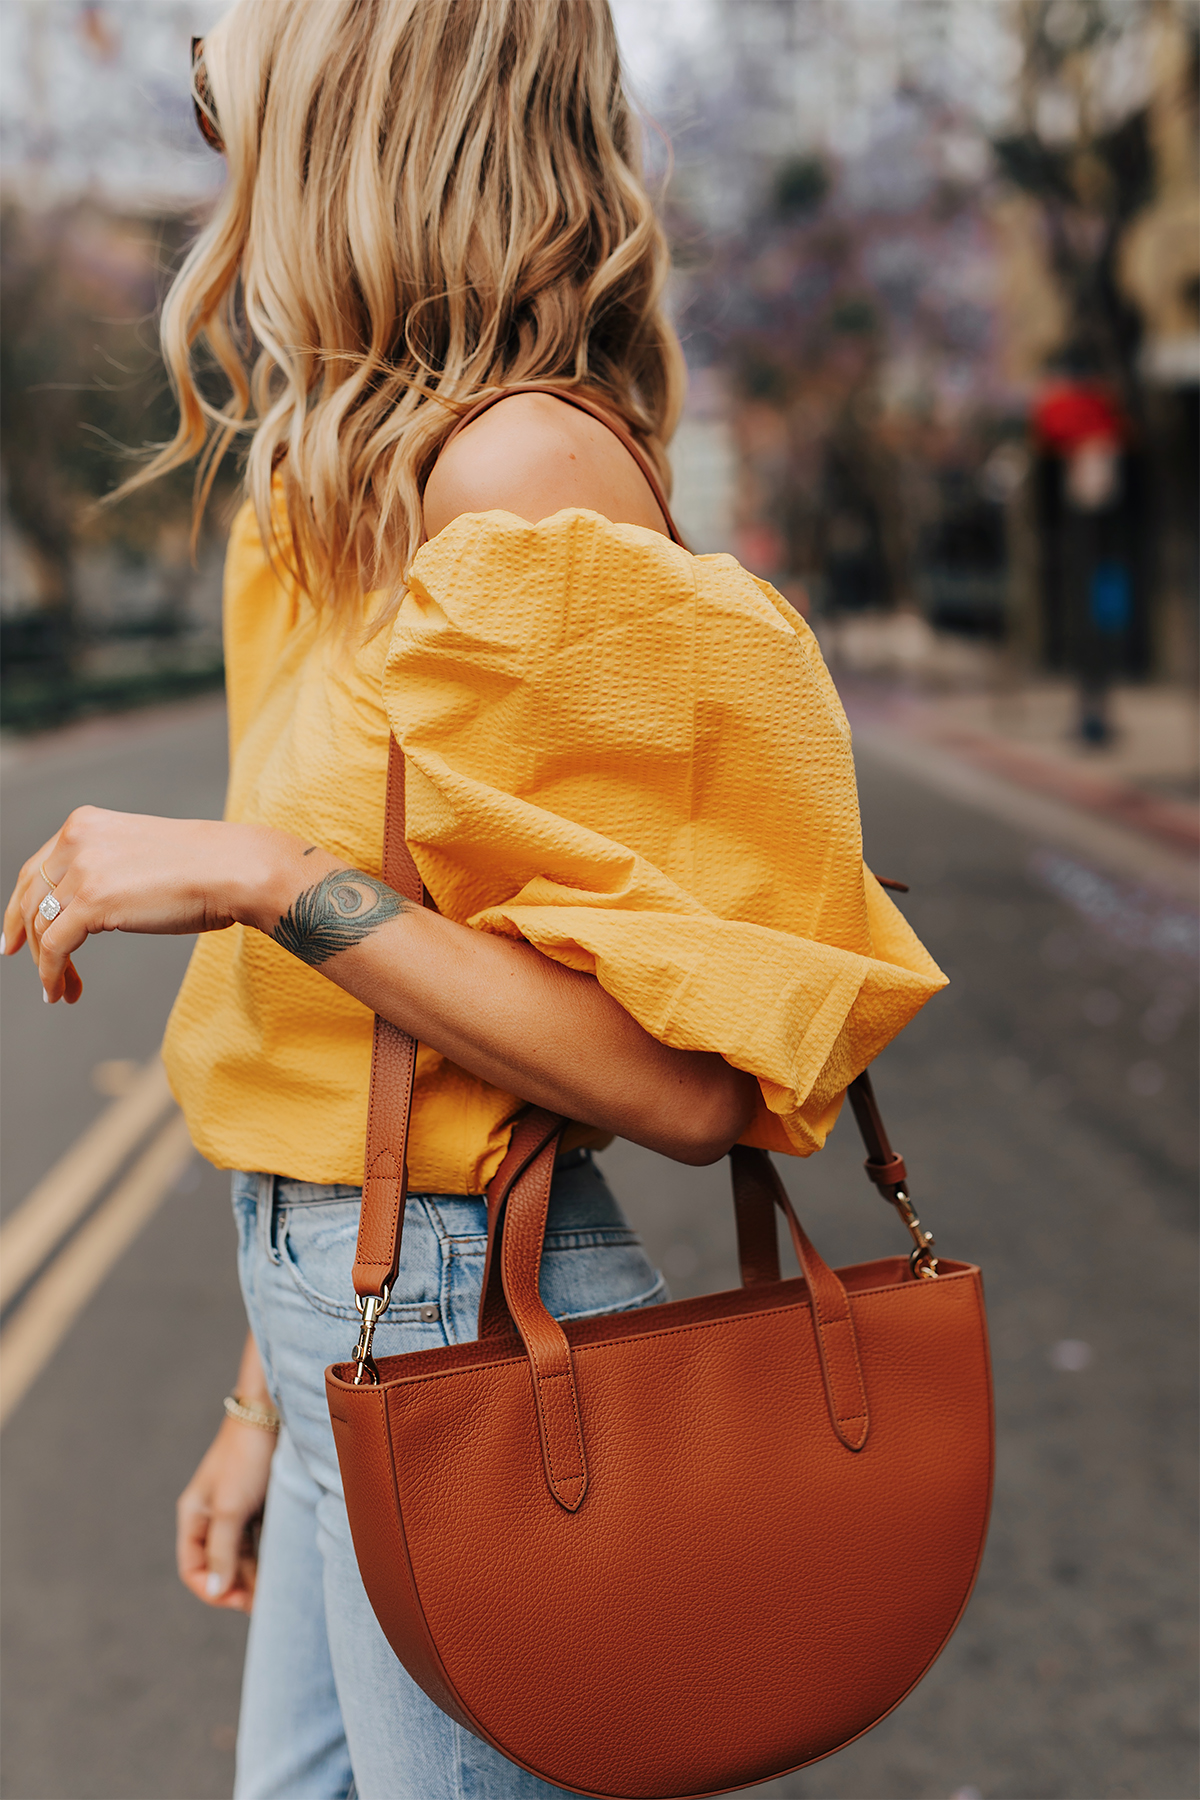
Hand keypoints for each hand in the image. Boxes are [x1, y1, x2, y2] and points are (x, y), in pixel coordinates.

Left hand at [1, 808, 297, 1002]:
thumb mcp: (139, 855)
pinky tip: (60, 991)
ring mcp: (82, 870)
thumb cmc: (206, 867)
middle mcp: (76, 840)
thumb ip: (106, 870)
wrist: (235, 869)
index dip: (22, 903)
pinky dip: (52, 974)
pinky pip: (55, 947)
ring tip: (58, 990)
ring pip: (41, 925)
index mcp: (86, 824)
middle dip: (23, 933)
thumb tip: (87, 909)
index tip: (18, 932)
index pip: (37, 867)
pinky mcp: (92, 902)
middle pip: (32, 895)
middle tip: (19, 958)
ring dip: (45, 963)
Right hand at [177, 1415, 276, 1613]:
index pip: (193, 1568)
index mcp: (194, 1515)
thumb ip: (222, 1551)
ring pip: (241, 1554)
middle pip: (219, 1564)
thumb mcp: (231, 1508)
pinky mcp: (257, 1502)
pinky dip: (267, 1556)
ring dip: (255, 1574)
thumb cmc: (246, 1457)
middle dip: (238, 1586)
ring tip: (276, 1589)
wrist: (272, 1413)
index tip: (240, 1602)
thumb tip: (216, 1590)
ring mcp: (234, 1509)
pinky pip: (258, 1539)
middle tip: (264, 1603)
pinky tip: (283, 1566)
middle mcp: (211, 1515)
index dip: (212, 1590)